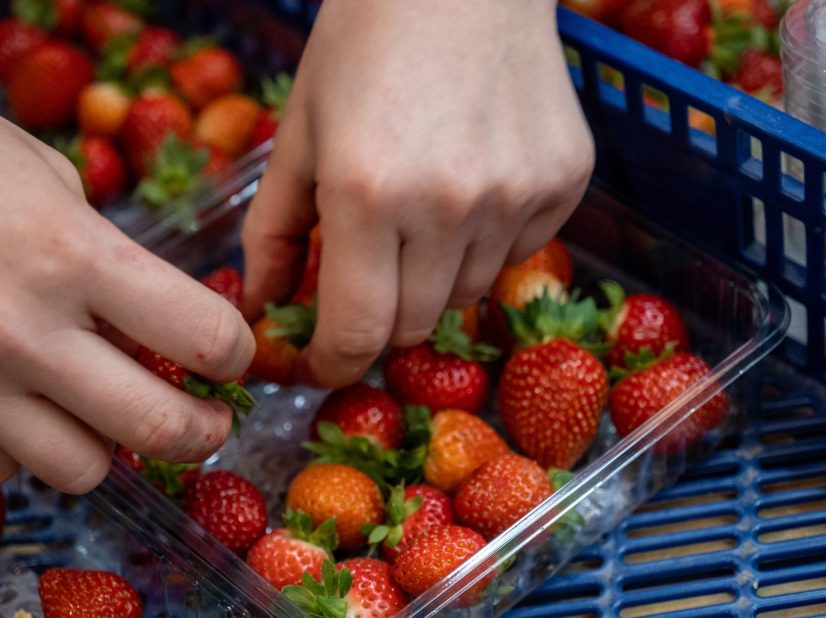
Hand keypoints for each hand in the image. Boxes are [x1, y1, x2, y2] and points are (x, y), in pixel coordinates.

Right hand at [0, 6, 253, 492]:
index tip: (231, 357)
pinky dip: (20, 447)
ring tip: (97, 410)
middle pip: (157, 429)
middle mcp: (18, 329)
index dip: (236, 354)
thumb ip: (111, 263)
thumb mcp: (52, 182)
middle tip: (204, 420)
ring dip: (107, 445)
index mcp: (72, 253)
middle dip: (202, 430)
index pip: (204, 337)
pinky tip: (12, 403)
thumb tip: (159, 332)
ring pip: (80, 471)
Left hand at [241, 0, 593, 386]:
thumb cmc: (361, 44)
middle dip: (380, 317)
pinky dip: (485, 243)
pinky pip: (517, 255)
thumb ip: (272, 232)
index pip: (357, 333)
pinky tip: (471, 183)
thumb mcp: (298, 133)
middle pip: (413, 327)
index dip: (333, 364)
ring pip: (466, 296)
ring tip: (420, 209)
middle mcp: (448, 206)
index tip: (324, 365)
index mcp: (366, 194)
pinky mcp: (565, 183)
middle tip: (367, 270)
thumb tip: (261, 307)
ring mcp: (516, 196)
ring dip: (433, 279)